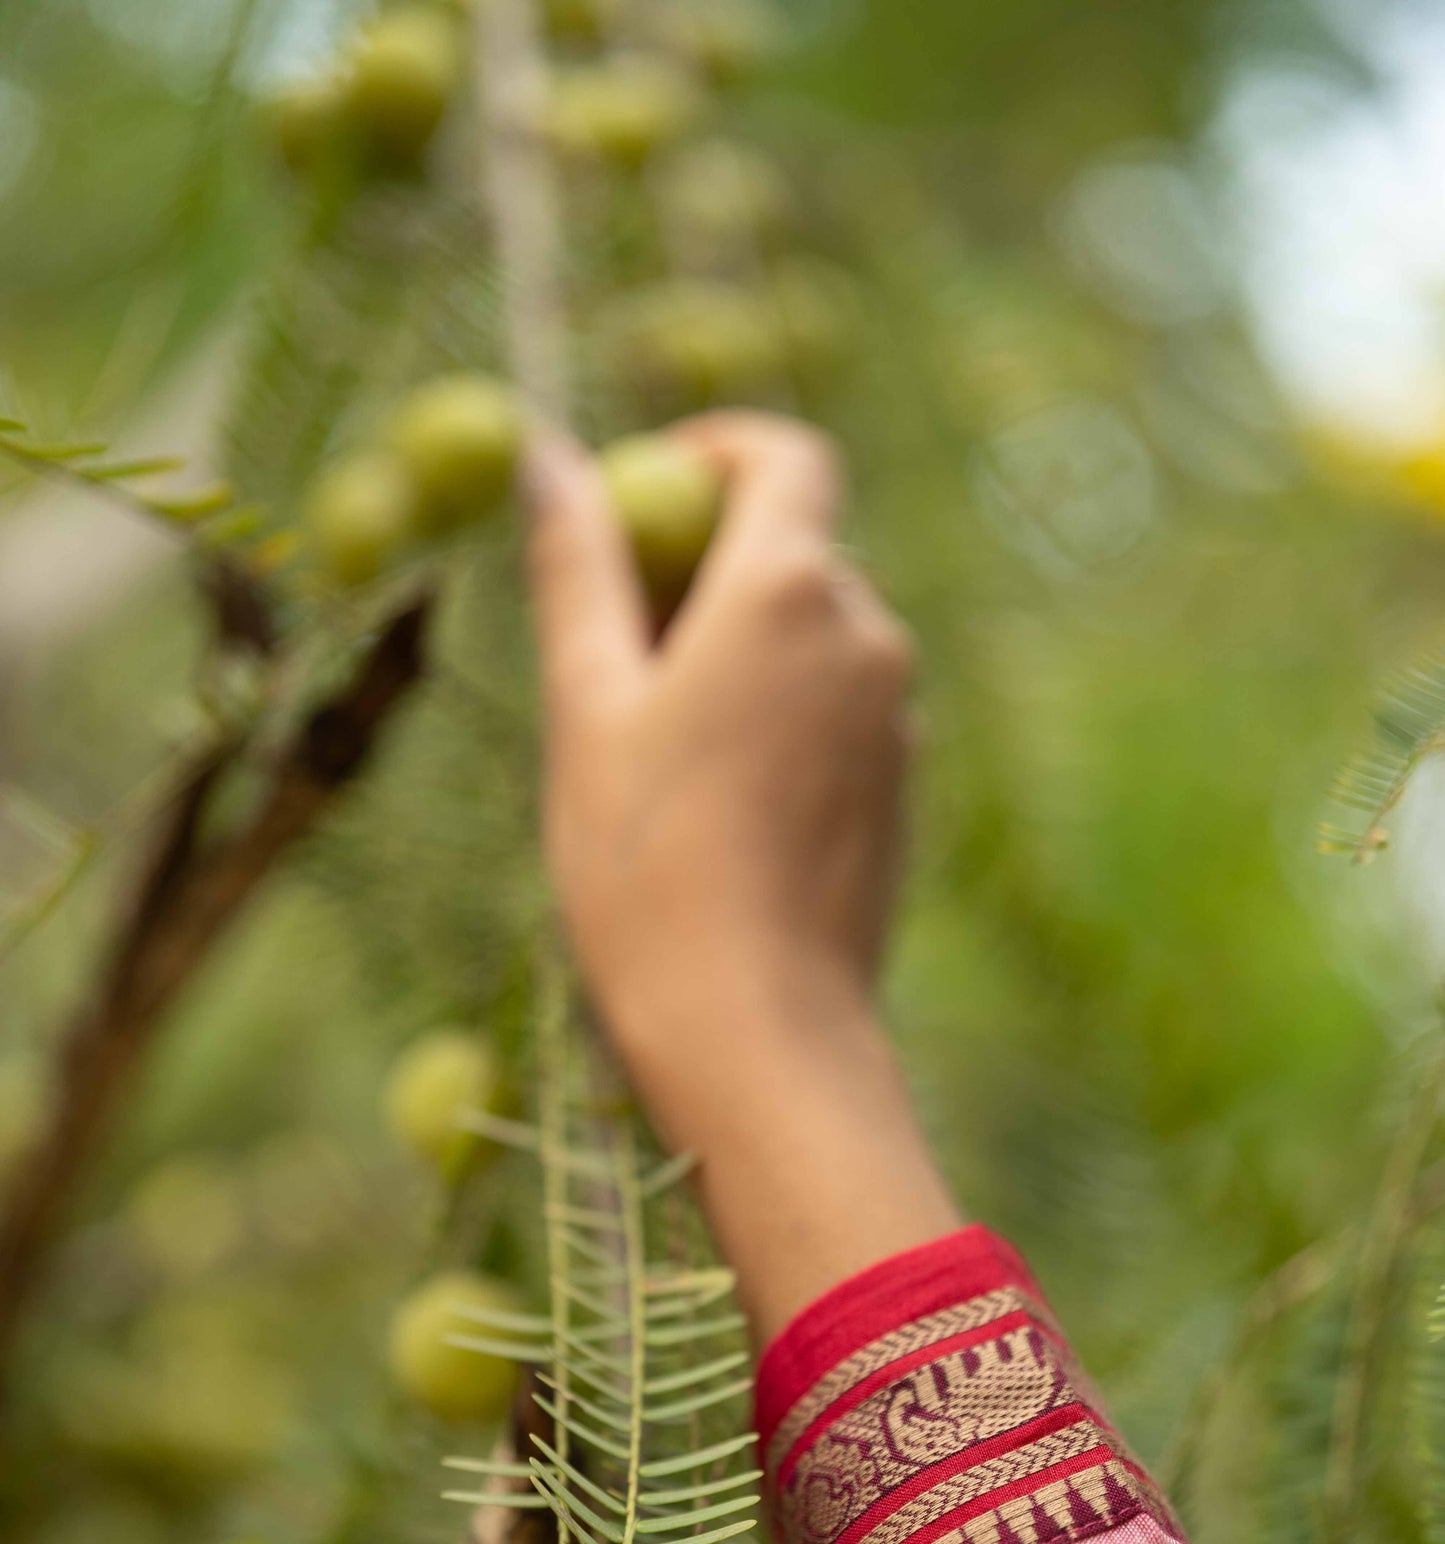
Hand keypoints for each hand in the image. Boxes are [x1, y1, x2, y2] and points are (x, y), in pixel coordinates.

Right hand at [527, 411, 957, 1339]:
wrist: (758, 1030)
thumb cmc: (647, 869)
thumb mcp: (587, 709)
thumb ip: (578, 569)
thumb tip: (547, 456)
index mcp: (791, 591)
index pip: (784, 454)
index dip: (712, 450)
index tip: (644, 496)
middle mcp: (869, 635)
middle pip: (793, 550)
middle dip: (707, 569)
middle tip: (614, 656)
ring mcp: (898, 718)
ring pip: (813, 639)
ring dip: (739, 654)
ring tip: (654, 757)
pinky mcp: (903, 789)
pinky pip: (836, 714)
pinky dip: (779, 720)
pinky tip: (715, 814)